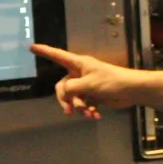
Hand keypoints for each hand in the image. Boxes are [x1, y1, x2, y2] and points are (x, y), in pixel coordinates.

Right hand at [30, 44, 162, 119]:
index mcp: (78, 64)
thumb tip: (64, 94)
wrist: (131, 91)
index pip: (57, 56)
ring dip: (79, 107)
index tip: (31, 47)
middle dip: (66, 100)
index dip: (44, 51)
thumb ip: (72, 88)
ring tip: (89, 113)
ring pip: (73, 98)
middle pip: (62, 87)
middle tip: (70, 111)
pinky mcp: (93, 95)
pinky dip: (88, 110)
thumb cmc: (111, 81)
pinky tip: (95, 116)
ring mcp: (86, 85)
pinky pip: (83, 103)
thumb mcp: (89, 84)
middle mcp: (79, 73)